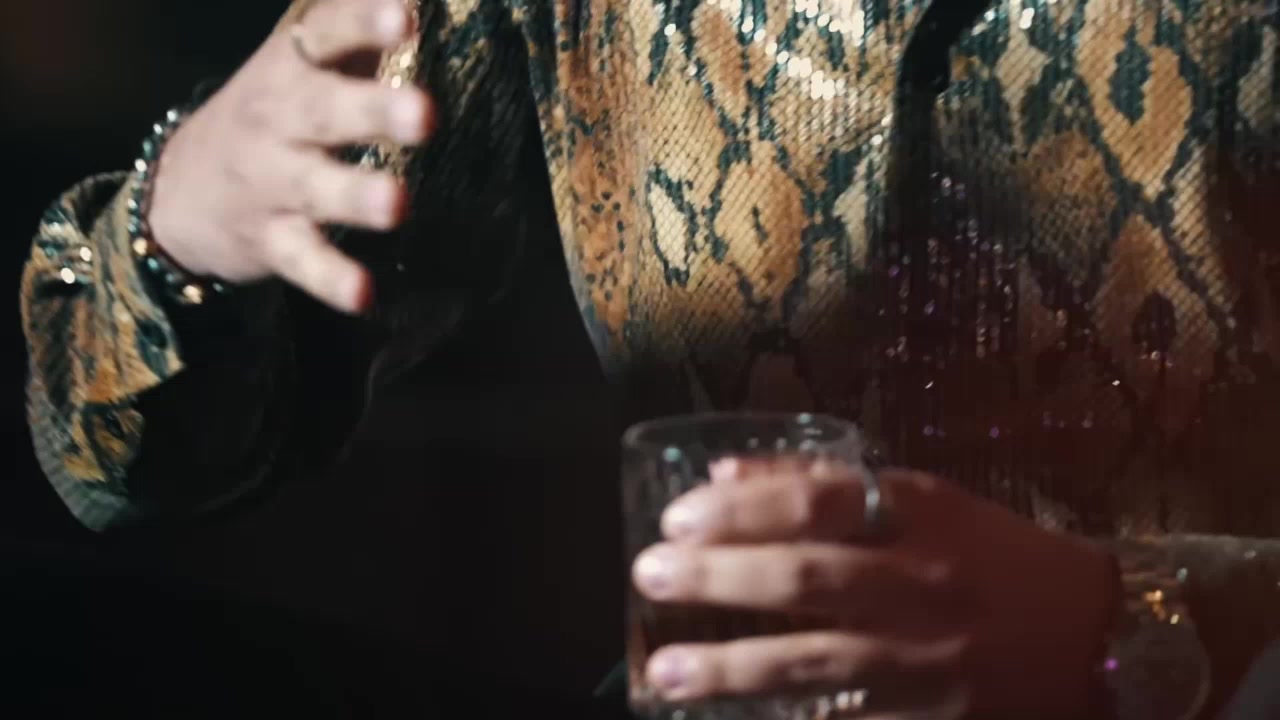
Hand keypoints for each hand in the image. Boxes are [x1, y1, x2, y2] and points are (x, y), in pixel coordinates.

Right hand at [148, 0, 433, 312]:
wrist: (179, 191)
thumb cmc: (274, 113)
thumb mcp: (303, 60)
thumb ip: (357, 27)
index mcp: (290, 66)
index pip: (327, 34)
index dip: (364, 23)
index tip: (406, 17)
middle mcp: (277, 119)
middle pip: (324, 111)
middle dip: (373, 111)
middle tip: (424, 115)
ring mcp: (270, 182)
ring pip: (314, 188)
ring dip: (356, 196)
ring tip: (398, 205)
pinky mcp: (270, 241)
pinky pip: (302, 261)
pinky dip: (331, 279)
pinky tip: (364, 296)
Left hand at [631, 459, 1117, 718]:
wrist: (1102, 637)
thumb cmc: (997, 556)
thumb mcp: (926, 500)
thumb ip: (825, 480)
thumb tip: (723, 472)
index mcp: (921, 514)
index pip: (817, 501)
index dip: (741, 508)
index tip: (676, 516)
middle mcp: (923, 583)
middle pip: (804, 580)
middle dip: (717, 578)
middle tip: (649, 574)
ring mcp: (928, 660)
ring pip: (815, 664)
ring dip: (730, 668)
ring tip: (664, 668)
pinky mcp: (930, 719)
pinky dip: (789, 718)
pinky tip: (733, 719)